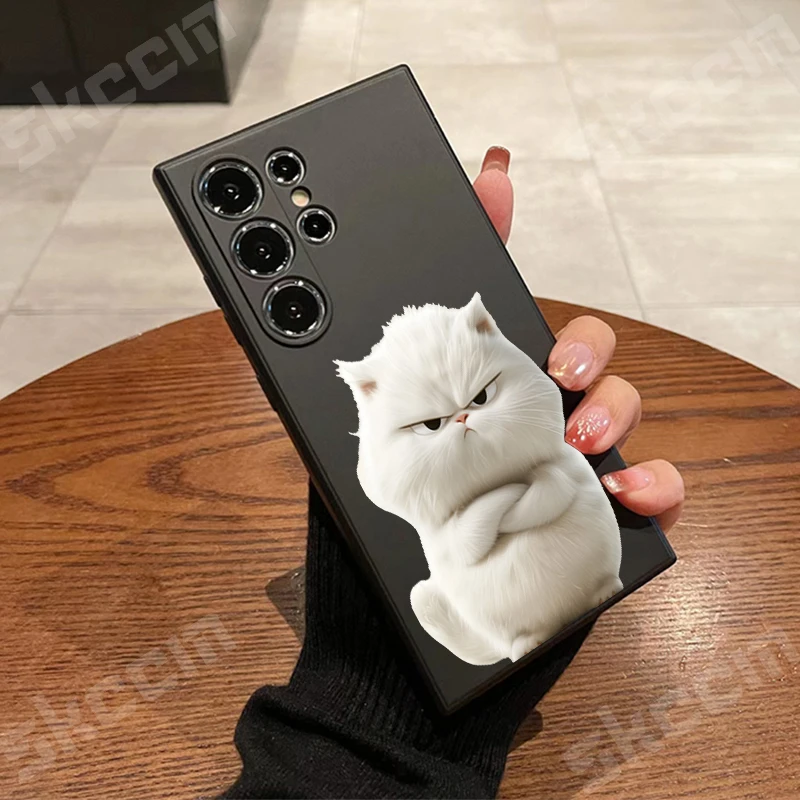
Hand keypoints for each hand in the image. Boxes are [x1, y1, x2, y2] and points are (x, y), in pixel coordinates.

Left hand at [473, 146, 683, 532]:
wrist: (449, 547)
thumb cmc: (437, 467)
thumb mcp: (422, 376)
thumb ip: (451, 294)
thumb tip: (490, 176)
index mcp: (515, 388)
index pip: (563, 346)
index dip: (579, 339)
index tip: (561, 356)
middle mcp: (554, 416)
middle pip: (602, 372)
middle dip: (590, 364)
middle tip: (561, 379)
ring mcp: (581, 458)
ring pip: (627, 418)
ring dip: (614, 416)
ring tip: (576, 438)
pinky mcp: (602, 506)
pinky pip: (654, 492)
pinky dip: (654, 486)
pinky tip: (618, 492)